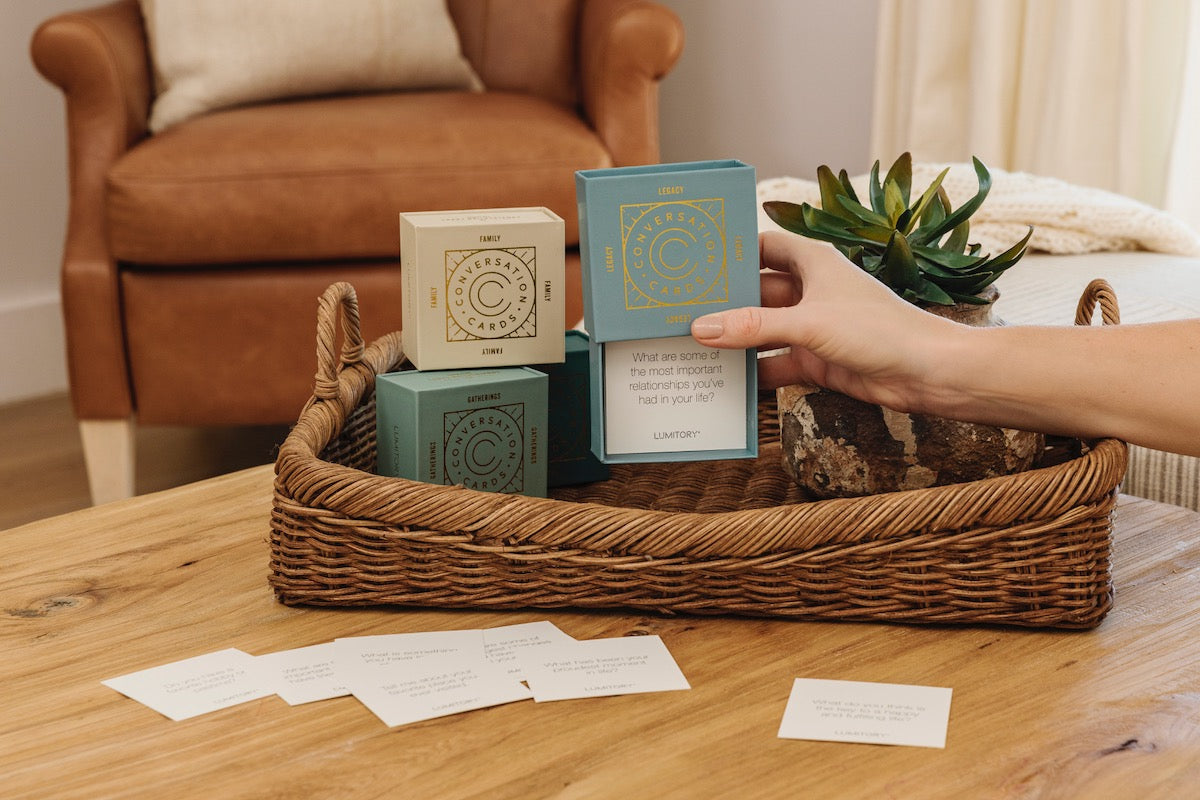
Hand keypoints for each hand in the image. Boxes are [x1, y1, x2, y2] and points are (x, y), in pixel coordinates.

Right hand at [690, 230, 960, 413]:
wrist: (928, 374)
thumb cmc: (880, 331)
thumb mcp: (808, 323)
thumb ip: (753, 327)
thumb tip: (701, 328)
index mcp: (814, 263)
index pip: (764, 246)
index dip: (734, 251)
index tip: (696, 259)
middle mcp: (811, 291)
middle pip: (756, 292)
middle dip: (724, 302)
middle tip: (681, 308)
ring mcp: (813, 327)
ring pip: (763, 330)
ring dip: (735, 339)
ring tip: (691, 345)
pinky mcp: (816, 360)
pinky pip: (774, 362)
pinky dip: (752, 371)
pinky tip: (724, 380)